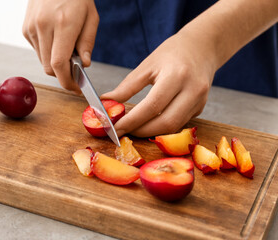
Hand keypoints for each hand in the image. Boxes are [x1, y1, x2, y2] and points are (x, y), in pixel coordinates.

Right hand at [22, 0, 98, 92]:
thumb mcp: (91, 17)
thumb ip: (87, 43)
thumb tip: (84, 65)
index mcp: (63, 24)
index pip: (59, 64)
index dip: (67, 82)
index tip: (76, 88)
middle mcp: (44, 26)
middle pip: (49, 67)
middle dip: (63, 75)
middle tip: (75, 73)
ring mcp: (31, 28)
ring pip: (42, 61)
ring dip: (55, 64)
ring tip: (66, 51)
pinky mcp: (25, 29)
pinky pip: (37, 51)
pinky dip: (47, 53)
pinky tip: (55, 41)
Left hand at [101, 32, 216, 136]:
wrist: (202, 47)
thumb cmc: (172, 53)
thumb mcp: (147, 65)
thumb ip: (127, 86)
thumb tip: (106, 101)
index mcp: (176, 75)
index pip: (152, 106)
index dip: (132, 121)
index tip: (116, 128)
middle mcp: (192, 90)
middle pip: (166, 122)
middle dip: (141, 131)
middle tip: (123, 131)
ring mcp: (200, 101)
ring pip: (173, 128)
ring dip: (151, 132)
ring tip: (133, 128)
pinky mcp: (200, 108)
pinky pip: (179, 124)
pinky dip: (161, 127)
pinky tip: (148, 124)